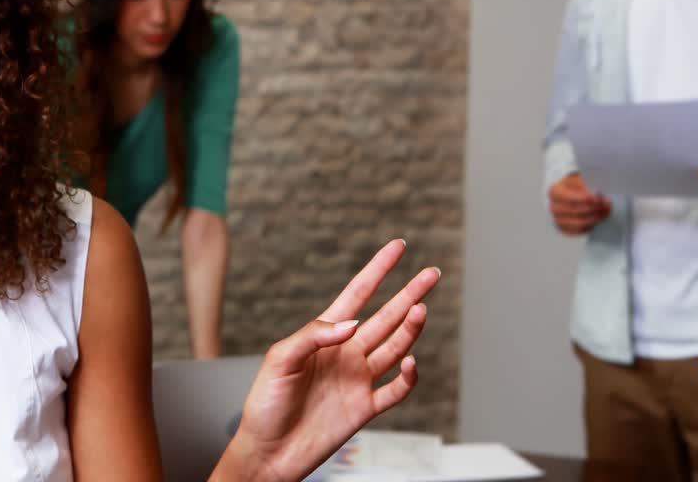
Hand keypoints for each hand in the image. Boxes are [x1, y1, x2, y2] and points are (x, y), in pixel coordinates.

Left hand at [211, 239, 439, 481]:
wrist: (268, 451)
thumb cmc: (265, 405)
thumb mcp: (279, 360)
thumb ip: (314, 336)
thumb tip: (352, 324)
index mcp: (324, 336)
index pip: (357, 294)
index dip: (377, 269)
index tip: (397, 247)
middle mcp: (346, 353)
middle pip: (385, 316)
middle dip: (409, 293)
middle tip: (432, 273)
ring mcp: (357, 380)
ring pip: (394, 347)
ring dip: (410, 328)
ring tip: (422, 308)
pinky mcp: (364, 408)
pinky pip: (395, 390)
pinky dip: (408, 378)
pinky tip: (412, 362)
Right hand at [549, 173, 610, 235]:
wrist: (568, 193)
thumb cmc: (576, 185)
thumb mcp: (579, 179)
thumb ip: (586, 184)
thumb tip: (598, 194)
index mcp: (555, 192)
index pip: (570, 198)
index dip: (585, 199)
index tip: (599, 199)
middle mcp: (554, 207)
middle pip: (575, 211)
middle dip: (593, 209)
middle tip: (607, 206)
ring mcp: (558, 219)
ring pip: (578, 223)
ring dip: (594, 219)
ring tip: (605, 213)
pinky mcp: (563, 229)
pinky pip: (579, 231)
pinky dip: (590, 226)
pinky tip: (598, 220)